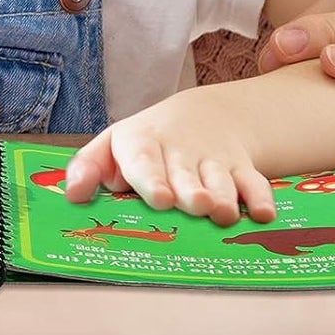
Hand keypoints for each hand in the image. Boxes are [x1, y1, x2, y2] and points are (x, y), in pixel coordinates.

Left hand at [62, 89, 276, 226]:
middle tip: (197, 205)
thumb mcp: (112, 148)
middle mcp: (180, 152)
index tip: (159, 199)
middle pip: (187, 174)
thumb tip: (72, 196)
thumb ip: (88, 168)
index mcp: (143, 144)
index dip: (152, 179)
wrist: (200, 119)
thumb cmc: (145, 145)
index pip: (145, 160)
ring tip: (223, 214)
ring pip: (221, 180)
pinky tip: (262, 215)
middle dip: (191, 191)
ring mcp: (213, 160)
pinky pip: (255, 183)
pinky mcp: (241, 169)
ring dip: (225, 197)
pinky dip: (260, 198)